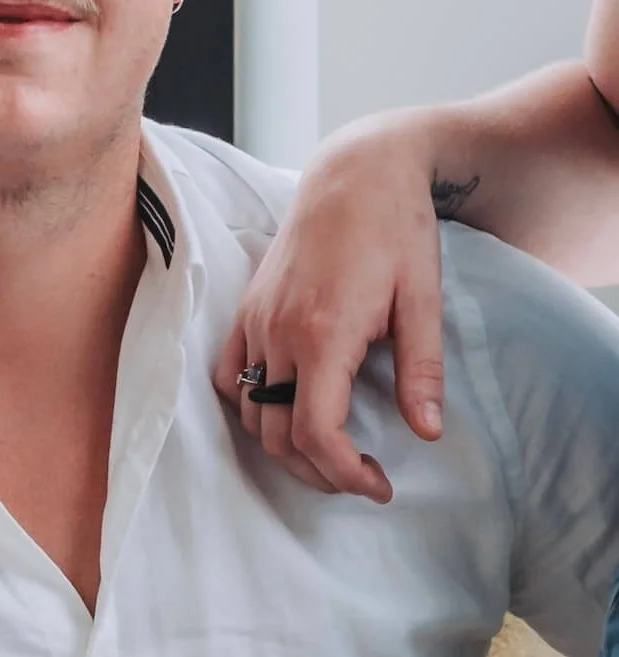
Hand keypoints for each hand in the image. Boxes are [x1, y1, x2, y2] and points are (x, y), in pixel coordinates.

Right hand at [213, 123, 445, 501]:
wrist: (354, 171)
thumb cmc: (396, 229)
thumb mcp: (424, 298)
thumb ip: (421, 370)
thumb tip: (426, 432)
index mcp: (324, 333)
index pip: (315, 432)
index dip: (343, 475)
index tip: (379, 485)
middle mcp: (277, 331)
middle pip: (276, 434)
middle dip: (318, 471)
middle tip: (363, 475)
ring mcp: (255, 318)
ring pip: (249, 411)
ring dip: (285, 443)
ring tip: (332, 447)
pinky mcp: (247, 307)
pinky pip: (230, 375)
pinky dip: (250, 405)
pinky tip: (287, 406)